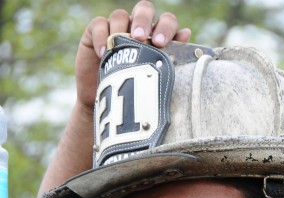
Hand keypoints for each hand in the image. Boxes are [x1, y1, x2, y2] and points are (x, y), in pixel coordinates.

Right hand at [75, 1, 190, 113]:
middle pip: (144, 9)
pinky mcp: (95, 32)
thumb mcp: (153, 77)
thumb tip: (186, 33)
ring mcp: (116, 27)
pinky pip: (99, 24)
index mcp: (156, 35)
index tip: (161, 43)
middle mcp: (137, 27)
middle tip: (139, 37)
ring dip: (121, 29)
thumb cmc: (135, 89)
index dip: (165, 27)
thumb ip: (170, 56)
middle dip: (143, 20)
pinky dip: (102, 37)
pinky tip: (104, 53)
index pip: (166, 21)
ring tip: (120, 48)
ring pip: (120, 15)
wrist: (107, 101)